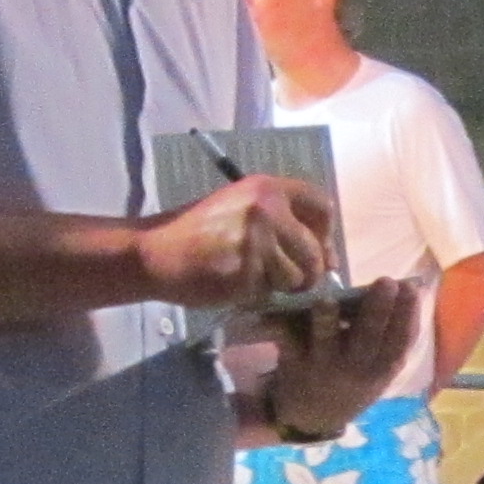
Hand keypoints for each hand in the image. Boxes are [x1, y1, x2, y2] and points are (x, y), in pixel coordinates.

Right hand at [136, 175, 332, 310]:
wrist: (157, 252)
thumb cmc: (199, 230)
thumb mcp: (240, 207)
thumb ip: (282, 221)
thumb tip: (327, 256)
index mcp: (267, 188)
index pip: (322, 205)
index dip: (326, 233)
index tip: (320, 249)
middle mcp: (266, 211)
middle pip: (315, 249)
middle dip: (310, 271)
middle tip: (294, 279)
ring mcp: (256, 243)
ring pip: (297, 276)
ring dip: (283, 286)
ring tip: (256, 278)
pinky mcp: (246, 273)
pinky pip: (271, 292)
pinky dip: (259, 295)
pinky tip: (237, 284)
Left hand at [262, 275, 420, 438]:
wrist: (314, 417)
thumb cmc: (353, 382)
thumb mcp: (381, 370)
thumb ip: (394, 338)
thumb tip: (412, 289)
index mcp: (381, 368)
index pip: (400, 341)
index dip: (408, 315)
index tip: (411, 288)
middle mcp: (355, 369)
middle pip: (368, 338)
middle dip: (378, 310)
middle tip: (386, 282)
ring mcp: (324, 366)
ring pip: (326, 342)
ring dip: (327, 321)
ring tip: (328, 299)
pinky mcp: (295, 363)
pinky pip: (289, 342)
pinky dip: (283, 327)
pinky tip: (281, 312)